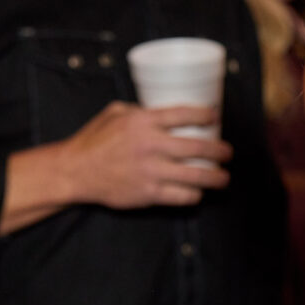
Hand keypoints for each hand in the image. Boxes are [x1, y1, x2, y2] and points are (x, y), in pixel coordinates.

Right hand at [59, 101, 232, 207]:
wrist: (76, 171)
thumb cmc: (95, 140)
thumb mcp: (114, 113)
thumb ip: (140, 111)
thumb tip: (162, 109)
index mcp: (143, 122)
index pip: (183, 114)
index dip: (205, 115)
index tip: (216, 116)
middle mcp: (150, 145)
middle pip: (198, 147)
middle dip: (220, 150)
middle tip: (228, 152)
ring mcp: (151, 171)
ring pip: (197, 175)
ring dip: (216, 177)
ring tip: (223, 177)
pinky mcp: (150, 193)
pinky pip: (183, 195)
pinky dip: (195, 194)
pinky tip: (198, 192)